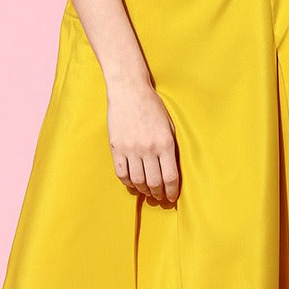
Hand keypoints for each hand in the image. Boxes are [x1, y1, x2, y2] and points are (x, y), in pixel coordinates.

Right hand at [107, 81, 179, 203]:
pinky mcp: (116, 147)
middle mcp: (148, 148)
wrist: (129, 91)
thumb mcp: (169, 126)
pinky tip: (132, 182)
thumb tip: (170, 171)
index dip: (172, 192)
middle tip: (159, 197)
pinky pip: (121, 173)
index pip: (171, 177)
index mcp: (165, 143)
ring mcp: (131, 148)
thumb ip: (170, 148)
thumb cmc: (152, 107)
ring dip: (143, 190)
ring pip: (137, 181)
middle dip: (158, 194)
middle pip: (154, 183)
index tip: (172, 198)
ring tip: (147, 191)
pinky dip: (128, 182)